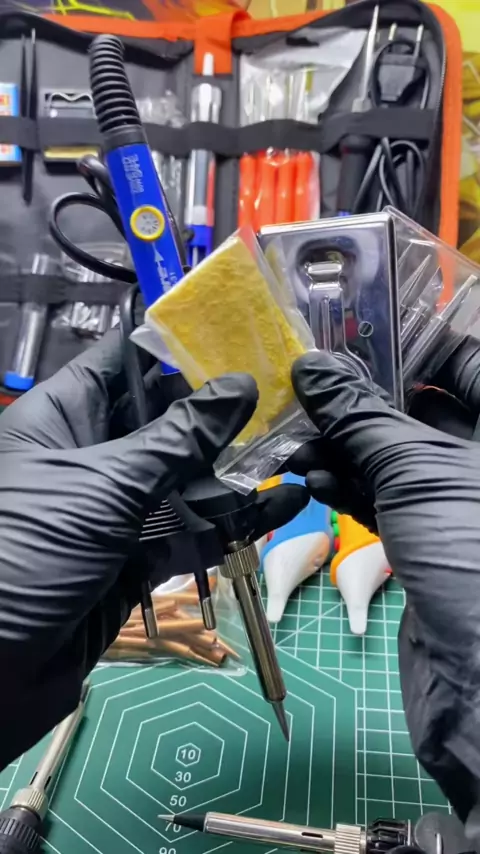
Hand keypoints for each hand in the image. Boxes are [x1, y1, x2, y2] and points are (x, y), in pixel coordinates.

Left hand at [0, 332, 306, 770]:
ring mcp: (114, 512)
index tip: (238, 334)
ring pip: (183, 479)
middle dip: (218, 410)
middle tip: (284, 393)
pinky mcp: (135, 561)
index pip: (120, 364)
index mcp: (61, 419)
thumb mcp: (104, 484)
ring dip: (236, 469)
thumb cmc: (25, 552)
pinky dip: (232, 521)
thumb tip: (238, 386)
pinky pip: (190, 531)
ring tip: (295, 448)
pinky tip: (280, 503)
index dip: (174, 347)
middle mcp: (89, 458)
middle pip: (161, 421)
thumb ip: (176, 438)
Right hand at [291, 335, 479, 821]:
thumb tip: (312, 366)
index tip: (352, 336)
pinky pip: (383, 497)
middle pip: (422, 409)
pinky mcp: (425, 541)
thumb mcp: (416, 471)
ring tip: (295, 439)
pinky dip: (346, 484)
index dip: (410, 347)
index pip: (464, 363)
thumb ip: (363, 416)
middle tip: (307, 386)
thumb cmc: (472, 553)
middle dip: (362, 400)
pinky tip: (309, 474)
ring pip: (395, 455)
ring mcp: (456, 504)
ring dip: (344, 445)